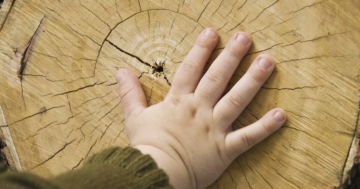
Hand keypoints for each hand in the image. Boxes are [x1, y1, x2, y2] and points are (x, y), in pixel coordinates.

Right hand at [115, 28, 285, 188]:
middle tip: (245, 37)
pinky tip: (281, 114)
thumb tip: (120, 71)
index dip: (201, 50)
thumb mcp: (134, 117)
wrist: (155, 175)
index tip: (212, 33)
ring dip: (252, 80)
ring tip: (267, 62)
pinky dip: (265, 127)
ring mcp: (214, 129)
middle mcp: (199, 110)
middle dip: (231, 56)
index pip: (191, 69)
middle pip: (217, 78)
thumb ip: (129, 93)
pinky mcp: (225, 149)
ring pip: (236, 100)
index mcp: (179, 102)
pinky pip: (248, 137)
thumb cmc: (147, 147)